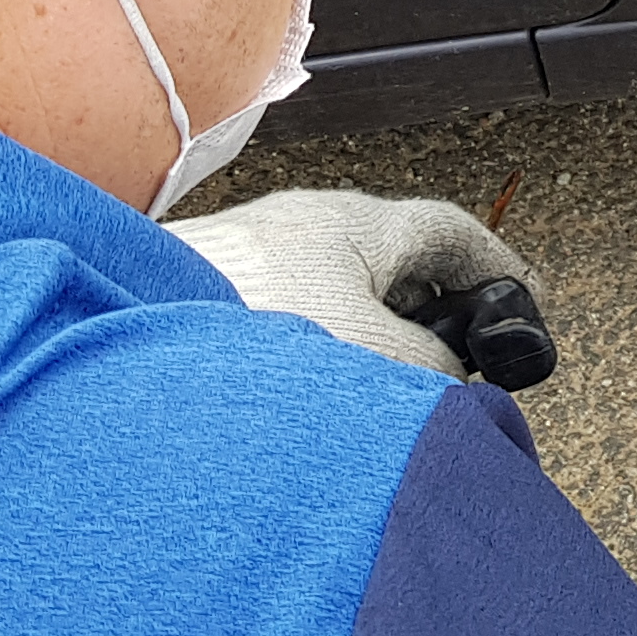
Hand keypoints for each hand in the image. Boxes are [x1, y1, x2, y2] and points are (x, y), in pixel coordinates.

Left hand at [168, 188, 521, 376]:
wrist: (111, 338)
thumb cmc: (235, 326)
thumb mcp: (375, 355)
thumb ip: (430, 367)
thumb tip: (442, 382)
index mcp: (352, 224)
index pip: (450, 235)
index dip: (499, 270)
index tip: (525, 301)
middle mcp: (299, 232)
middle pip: (392, 272)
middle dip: (428, 322)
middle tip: (451, 373)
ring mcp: (248, 266)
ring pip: (334, 306)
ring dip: (362, 351)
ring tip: (367, 404)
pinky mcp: (202, 307)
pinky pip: (280, 333)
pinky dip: (305, 368)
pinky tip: (299, 411)